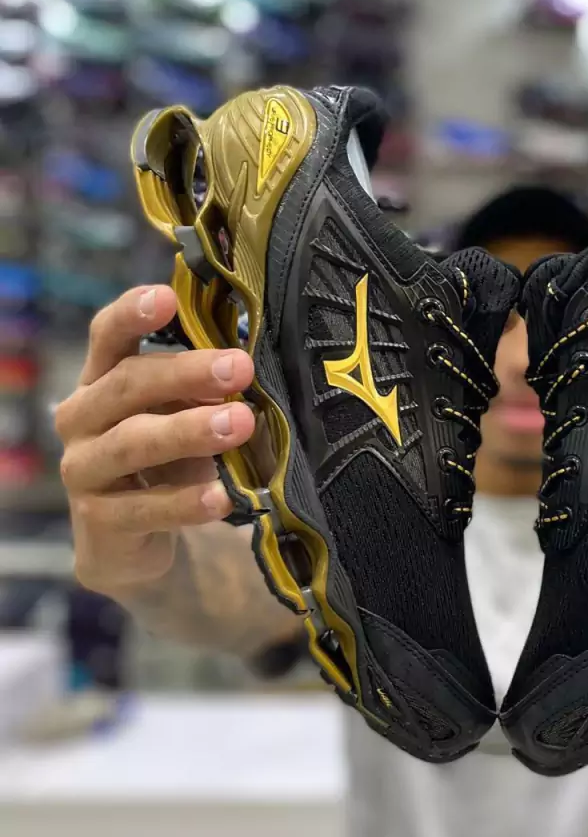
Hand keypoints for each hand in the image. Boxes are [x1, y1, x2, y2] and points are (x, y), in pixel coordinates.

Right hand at [57, 285, 255, 599]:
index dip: (132, 314)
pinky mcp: (100, 521)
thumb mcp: (186, 416)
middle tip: (240, 368)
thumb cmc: (168, 460)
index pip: (107, 337)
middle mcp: (83, 418)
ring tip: (240, 426)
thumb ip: (207, 391)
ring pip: (132, 443)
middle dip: (186, 373)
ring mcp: (84, 470)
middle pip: (128, 384)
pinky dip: (186, 502)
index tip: (167, 296)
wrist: (137, 540)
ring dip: (189, 431)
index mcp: (104, 380)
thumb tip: (255, 365)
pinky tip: (222, 497)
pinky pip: (144, 508)